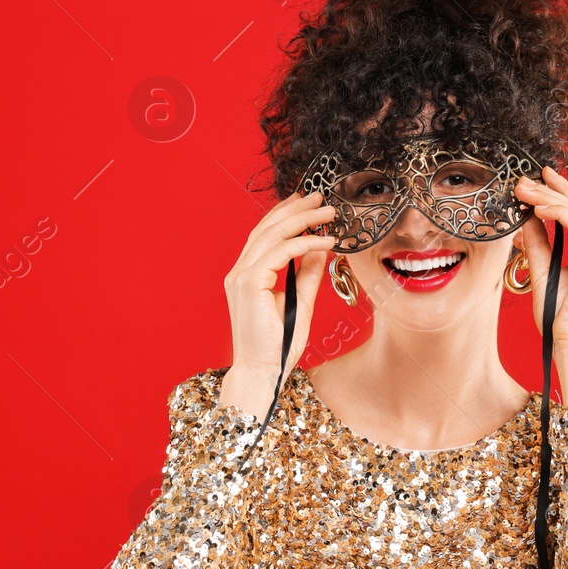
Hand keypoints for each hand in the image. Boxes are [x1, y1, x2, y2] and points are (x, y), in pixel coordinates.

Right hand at [220, 190, 336, 415]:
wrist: (263, 372)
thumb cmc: (278, 345)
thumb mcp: (300, 302)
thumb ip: (306, 274)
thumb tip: (319, 248)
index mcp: (247, 274)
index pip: (266, 234)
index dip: (287, 214)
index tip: (310, 203)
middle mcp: (239, 271)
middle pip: (268, 227)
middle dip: (296, 208)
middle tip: (321, 197)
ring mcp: (241, 276)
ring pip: (273, 234)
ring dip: (304, 219)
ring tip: (328, 212)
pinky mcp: (249, 283)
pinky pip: (281, 252)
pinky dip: (305, 243)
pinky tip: (325, 241)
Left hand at [513, 166, 567, 362]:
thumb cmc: (558, 318)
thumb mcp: (542, 272)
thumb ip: (537, 244)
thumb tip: (525, 219)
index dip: (559, 193)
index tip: (537, 178)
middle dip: (551, 190)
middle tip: (525, 179)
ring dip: (550, 198)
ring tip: (525, 190)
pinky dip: (560, 215)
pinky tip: (539, 208)